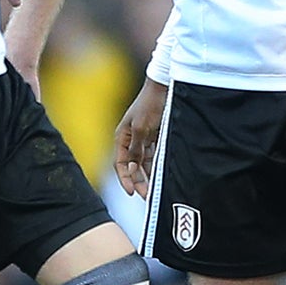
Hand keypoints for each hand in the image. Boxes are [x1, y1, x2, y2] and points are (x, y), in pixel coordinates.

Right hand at [112, 76, 167, 195]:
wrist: (164, 87)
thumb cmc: (149, 104)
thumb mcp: (141, 128)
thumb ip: (137, 149)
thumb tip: (132, 167)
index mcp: (122, 137)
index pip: (120, 164)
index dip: (125, 179)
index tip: (132, 192)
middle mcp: (131, 140)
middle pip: (132, 166)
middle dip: (139, 182)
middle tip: (148, 196)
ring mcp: (143, 139)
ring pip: (144, 163)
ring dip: (148, 176)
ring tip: (156, 190)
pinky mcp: (155, 137)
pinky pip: (154, 156)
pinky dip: (156, 166)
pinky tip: (162, 176)